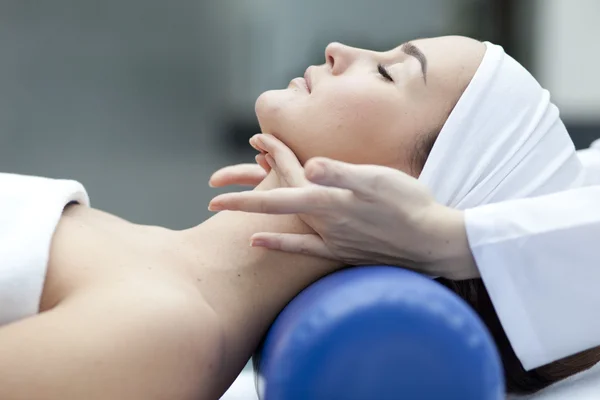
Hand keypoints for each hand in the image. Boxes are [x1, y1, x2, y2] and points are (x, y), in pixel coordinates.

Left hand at [209, 134, 477, 278]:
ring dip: (254, 214)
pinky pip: (300, 249)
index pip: (286, 181)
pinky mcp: (339, 251)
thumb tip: (308, 165)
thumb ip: (342, 173)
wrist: (432, 242)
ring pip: (283, 223)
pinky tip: (259, 241)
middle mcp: (323, 221)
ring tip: (228, 209)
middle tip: (213, 190)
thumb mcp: (379, 180)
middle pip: (275, 202)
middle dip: (243, 195)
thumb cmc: (409, 204)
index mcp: (330, 199)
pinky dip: (278, 243)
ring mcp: (330, 238)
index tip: (250, 145)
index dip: (268, 160)